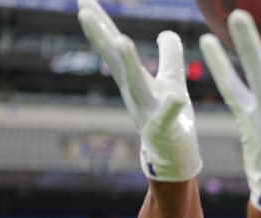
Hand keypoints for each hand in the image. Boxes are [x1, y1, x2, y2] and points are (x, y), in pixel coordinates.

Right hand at [76, 0, 201, 180]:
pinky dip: (171, 108)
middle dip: (101, 37)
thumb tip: (166, 31)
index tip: (83, 1)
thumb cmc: (170, 119)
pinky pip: (168, 117)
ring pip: (136, 85)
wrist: (173, 159)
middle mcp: (134, 93)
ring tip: (122, 40)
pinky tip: (177, 99)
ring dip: (128, 64)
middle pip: (115, 61)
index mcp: (134, 79)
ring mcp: (147, 111)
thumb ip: (170, 56)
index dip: (100, 25)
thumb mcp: (171, 82)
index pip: (114, 48)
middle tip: (83, 12)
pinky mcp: (164, 130)